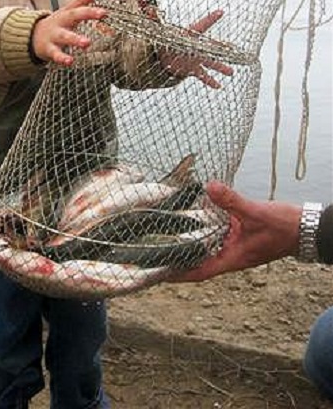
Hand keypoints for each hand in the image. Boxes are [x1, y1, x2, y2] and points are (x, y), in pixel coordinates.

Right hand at [31, 0, 106, 66]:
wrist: (31, 35)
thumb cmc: (57, 23)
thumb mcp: (69, 10)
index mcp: (67, 13)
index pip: (80, 2)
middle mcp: (61, 22)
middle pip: (73, 15)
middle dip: (88, 13)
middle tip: (102, 13)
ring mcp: (54, 35)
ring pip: (65, 36)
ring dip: (75, 39)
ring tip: (86, 43)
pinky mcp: (49, 49)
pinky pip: (56, 54)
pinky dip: (62, 58)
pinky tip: (70, 61)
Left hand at [159, 10, 233, 88]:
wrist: (164, 56)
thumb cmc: (166, 41)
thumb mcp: (161, 31)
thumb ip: (156, 19)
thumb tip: (149, 8)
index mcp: (190, 35)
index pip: (201, 25)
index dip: (210, 18)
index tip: (220, 12)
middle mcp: (196, 47)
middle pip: (211, 47)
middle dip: (221, 48)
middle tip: (232, 48)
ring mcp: (196, 59)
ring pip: (211, 63)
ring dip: (221, 68)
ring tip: (231, 72)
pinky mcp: (193, 69)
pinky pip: (203, 76)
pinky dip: (210, 81)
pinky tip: (218, 87)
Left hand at [167, 181, 301, 282]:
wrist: (305, 227)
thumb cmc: (284, 227)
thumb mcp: (254, 212)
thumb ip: (231, 201)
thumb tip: (209, 187)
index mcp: (233, 258)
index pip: (200, 271)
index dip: (179, 275)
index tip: (160, 275)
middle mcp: (231, 254)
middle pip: (199, 259)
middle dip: (179, 257)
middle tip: (156, 252)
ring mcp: (236, 245)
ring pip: (208, 245)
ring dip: (191, 241)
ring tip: (168, 234)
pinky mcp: (240, 235)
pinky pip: (218, 233)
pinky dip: (206, 226)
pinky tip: (196, 214)